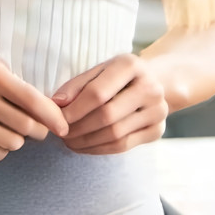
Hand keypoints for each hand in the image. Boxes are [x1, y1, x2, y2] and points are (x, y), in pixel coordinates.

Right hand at [0, 34, 68, 161]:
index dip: (52, 116)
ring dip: (20, 139)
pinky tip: (0, 138)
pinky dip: (1, 149)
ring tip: (17, 130)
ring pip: (10, 142)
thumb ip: (13, 80)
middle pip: (24, 126)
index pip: (31, 100)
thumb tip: (41, 103)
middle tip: (41, 127)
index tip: (63, 126)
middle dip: (40, 130)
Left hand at [52, 53, 168, 154]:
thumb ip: (77, 85)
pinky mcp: (157, 130)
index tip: (58, 119)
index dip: (74, 109)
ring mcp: (157, 110)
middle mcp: (150, 87)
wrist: (155, 82)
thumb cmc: (119, 76)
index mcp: (132, 65)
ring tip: (69, 141)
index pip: (98, 92)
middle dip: (79, 128)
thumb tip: (56, 104)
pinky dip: (99, 149)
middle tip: (61, 134)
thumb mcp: (99, 70)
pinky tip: (85, 146)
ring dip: (86, 142)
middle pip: (107, 115)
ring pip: (115, 134)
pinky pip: (123, 146)